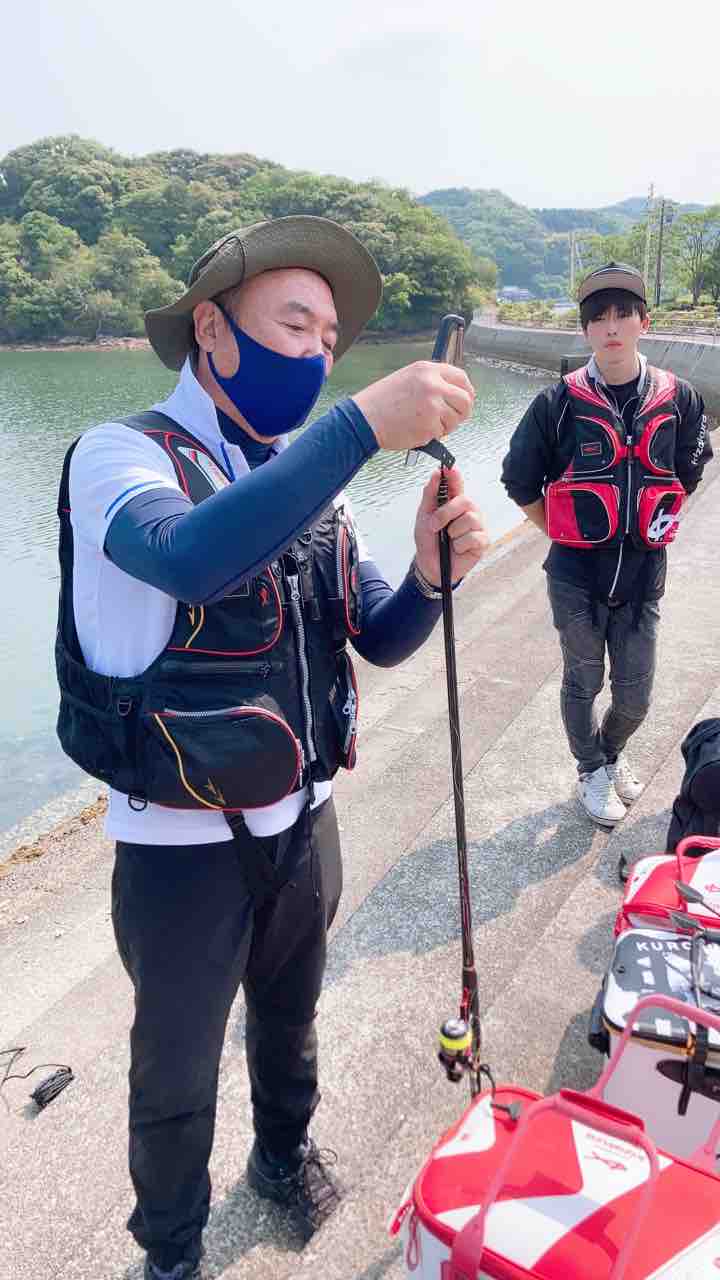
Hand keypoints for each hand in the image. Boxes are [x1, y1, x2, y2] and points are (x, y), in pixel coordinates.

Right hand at [351, 360, 474, 451]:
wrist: (364, 419)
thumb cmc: (382, 402)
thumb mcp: (408, 379)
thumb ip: (431, 382)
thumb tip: (454, 393)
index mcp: (427, 370)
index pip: (461, 377)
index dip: (467, 390)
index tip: (466, 399)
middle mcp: (433, 385)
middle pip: (466, 400)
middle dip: (463, 412)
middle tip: (454, 419)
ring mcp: (433, 406)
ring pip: (455, 419)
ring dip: (446, 425)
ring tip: (425, 424)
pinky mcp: (430, 426)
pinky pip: (442, 433)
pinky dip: (432, 435)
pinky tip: (416, 430)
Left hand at [413, 467, 489, 586]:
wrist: (430, 566)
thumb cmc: (429, 541)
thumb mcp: (424, 517)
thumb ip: (430, 495)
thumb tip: (436, 473)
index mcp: (454, 503)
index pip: (457, 484)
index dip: (454, 476)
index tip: (449, 468)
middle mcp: (469, 511)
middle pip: (465, 501)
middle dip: (446, 513)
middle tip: (434, 525)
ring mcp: (478, 526)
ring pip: (469, 520)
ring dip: (452, 533)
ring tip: (448, 540)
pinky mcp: (483, 542)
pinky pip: (474, 538)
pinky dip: (460, 545)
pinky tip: (457, 549)